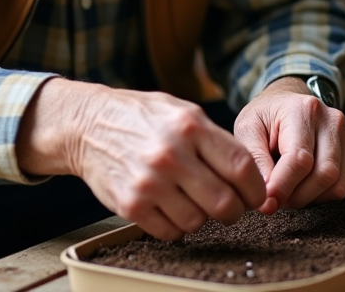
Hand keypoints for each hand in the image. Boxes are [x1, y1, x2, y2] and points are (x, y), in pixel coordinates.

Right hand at [16, 79, 266, 240]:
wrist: (88, 125)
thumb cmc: (142, 118)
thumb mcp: (182, 111)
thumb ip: (214, 138)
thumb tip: (250, 174)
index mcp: (190, 126)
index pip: (241, 167)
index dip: (255, 188)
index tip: (255, 195)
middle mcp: (171, 154)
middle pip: (224, 202)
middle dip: (233, 210)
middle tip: (228, 205)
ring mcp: (149, 182)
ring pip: (198, 221)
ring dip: (201, 217)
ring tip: (192, 200)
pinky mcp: (131, 205)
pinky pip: (170, 232)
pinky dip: (176, 226)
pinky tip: (170, 207)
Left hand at [234, 77, 344, 211]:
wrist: (288, 102)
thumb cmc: (266, 117)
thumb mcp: (248, 129)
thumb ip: (255, 160)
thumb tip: (266, 196)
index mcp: (304, 110)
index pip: (300, 159)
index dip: (283, 187)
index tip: (266, 203)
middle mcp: (333, 120)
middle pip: (324, 174)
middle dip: (297, 196)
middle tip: (276, 199)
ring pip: (338, 184)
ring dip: (310, 198)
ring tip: (288, 191)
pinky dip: (324, 194)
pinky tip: (304, 185)